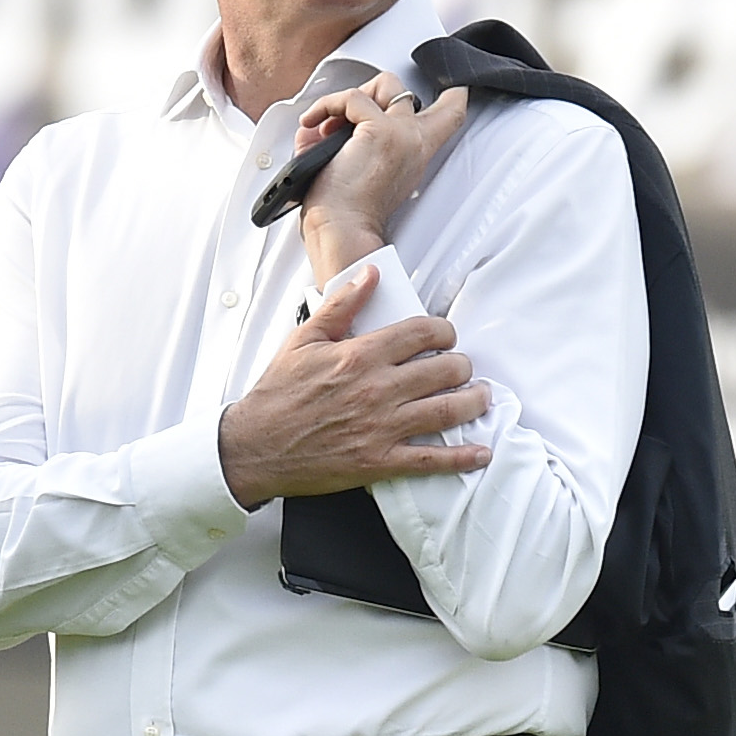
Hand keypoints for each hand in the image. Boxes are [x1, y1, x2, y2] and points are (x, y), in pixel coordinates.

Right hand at [218, 265, 491, 505]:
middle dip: (462, 366)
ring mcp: (381, 427)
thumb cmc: (276, 395)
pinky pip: (431, 459)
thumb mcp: (303, 339)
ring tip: (480, 397)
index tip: (445, 337)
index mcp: (359, 355)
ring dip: (474, 402)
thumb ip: (341, 305)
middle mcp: (376, 389)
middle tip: (461, 368)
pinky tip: (480, 452)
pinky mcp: (380, 461)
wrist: (254, 446)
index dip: (444, 332)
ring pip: (447, 410)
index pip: (422, 333)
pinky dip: (462, 457)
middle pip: (445, 370)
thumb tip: (370, 275)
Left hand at [290, 75, 470, 282]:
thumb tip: (320, 125)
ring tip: (326, 124)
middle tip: (346, 116)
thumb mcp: (358, 172)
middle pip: (410, 92)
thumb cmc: (346, 212)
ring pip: (384, 85)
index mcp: (415, 154)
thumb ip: (350, 142)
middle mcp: (415, 141)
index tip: (448, 89)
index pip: (450, 115)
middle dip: (373, 93)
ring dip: (348, 99)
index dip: (451, 95)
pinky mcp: (379, 130)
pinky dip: (325, 106)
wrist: (342, 230)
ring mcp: (401, 132)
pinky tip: (313, 122)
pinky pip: (350, 98)